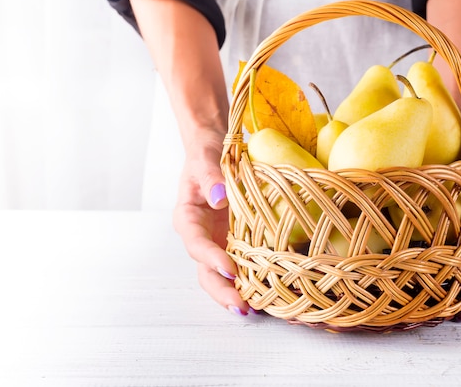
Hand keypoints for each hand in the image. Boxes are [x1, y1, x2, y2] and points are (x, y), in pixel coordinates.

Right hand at [172, 130, 250, 315]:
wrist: (215, 151)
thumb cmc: (206, 154)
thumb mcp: (205, 159)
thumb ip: (211, 178)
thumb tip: (220, 197)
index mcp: (188, 218)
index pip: (195, 243)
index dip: (210, 258)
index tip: (228, 268)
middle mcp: (202, 237)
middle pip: (206, 272)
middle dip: (223, 291)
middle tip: (242, 307)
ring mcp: (219, 244)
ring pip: (223, 277)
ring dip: (238, 294)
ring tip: (258, 309)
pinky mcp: (237, 244)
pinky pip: (244, 267)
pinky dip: (255, 281)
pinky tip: (272, 291)